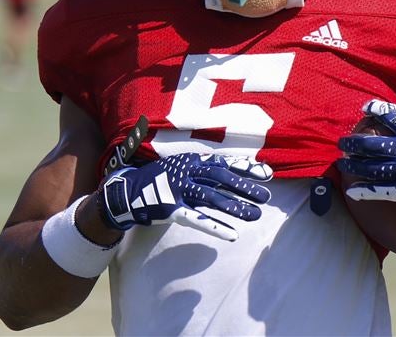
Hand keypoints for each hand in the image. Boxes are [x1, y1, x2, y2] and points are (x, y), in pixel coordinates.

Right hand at [100, 153, 272, 241]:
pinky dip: (215, 227)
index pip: (224, 162)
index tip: (267, 174)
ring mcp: (178, 190)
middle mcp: (186, 172)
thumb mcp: (185, 168)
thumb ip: (209, 171)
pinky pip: (196, 219)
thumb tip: (235, 172)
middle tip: (266, 197)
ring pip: (212, 198)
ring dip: (235, 207)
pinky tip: (232, 235)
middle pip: (221, 178)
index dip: (246, 168)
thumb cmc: (163, 178)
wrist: (128, 190)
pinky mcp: (170, 209)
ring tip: (255, 215)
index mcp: (192, 160)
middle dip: (245, 188)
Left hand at [337, 92, 395, 217]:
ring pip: (371, 168)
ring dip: (353, 165)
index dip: (375, 110)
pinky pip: (380, 191)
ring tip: (341, 163)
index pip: (390, 117)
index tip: (364, 108)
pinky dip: (364, 191)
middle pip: (372, 145)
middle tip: (341, 142)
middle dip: (353, 143)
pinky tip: (351, 190)